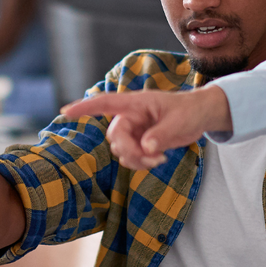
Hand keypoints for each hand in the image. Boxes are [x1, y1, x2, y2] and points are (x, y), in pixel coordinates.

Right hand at [62, 86, 231, 169]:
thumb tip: (146, 147)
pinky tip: (158, 159)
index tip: (65, 111)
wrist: (200, 116)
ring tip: (159, 159)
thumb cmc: (189, 111)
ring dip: (136, 160)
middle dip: (130, 151)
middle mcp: (130, 116)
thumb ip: (161, 134)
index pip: (105, 103)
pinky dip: (141, 163)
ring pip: (120, 150)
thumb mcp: (179, 122)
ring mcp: (133, 130)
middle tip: (152, 158)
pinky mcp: (139, 142)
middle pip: (115, 137)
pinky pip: (130, 157)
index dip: (85, 107)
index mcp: (136, 103)